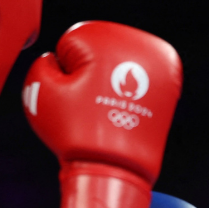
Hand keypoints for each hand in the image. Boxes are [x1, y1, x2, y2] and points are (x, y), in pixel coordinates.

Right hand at [22, 21, 182, 207]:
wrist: (115, 169)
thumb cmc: (76, 133)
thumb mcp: (39, 93)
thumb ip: (41, 64)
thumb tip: (56, 60)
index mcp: (106, 38)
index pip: (71, 44)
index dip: (64, 74)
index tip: (74, 97)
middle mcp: (140, 44)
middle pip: (100, 53)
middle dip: (90, 75)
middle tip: (91, 107)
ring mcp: (159, 64)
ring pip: (120, 66)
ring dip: (111, 82)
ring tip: (107, 111)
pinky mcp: (170, 84)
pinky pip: (141, 81)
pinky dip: (131, 92)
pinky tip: (123, 111)